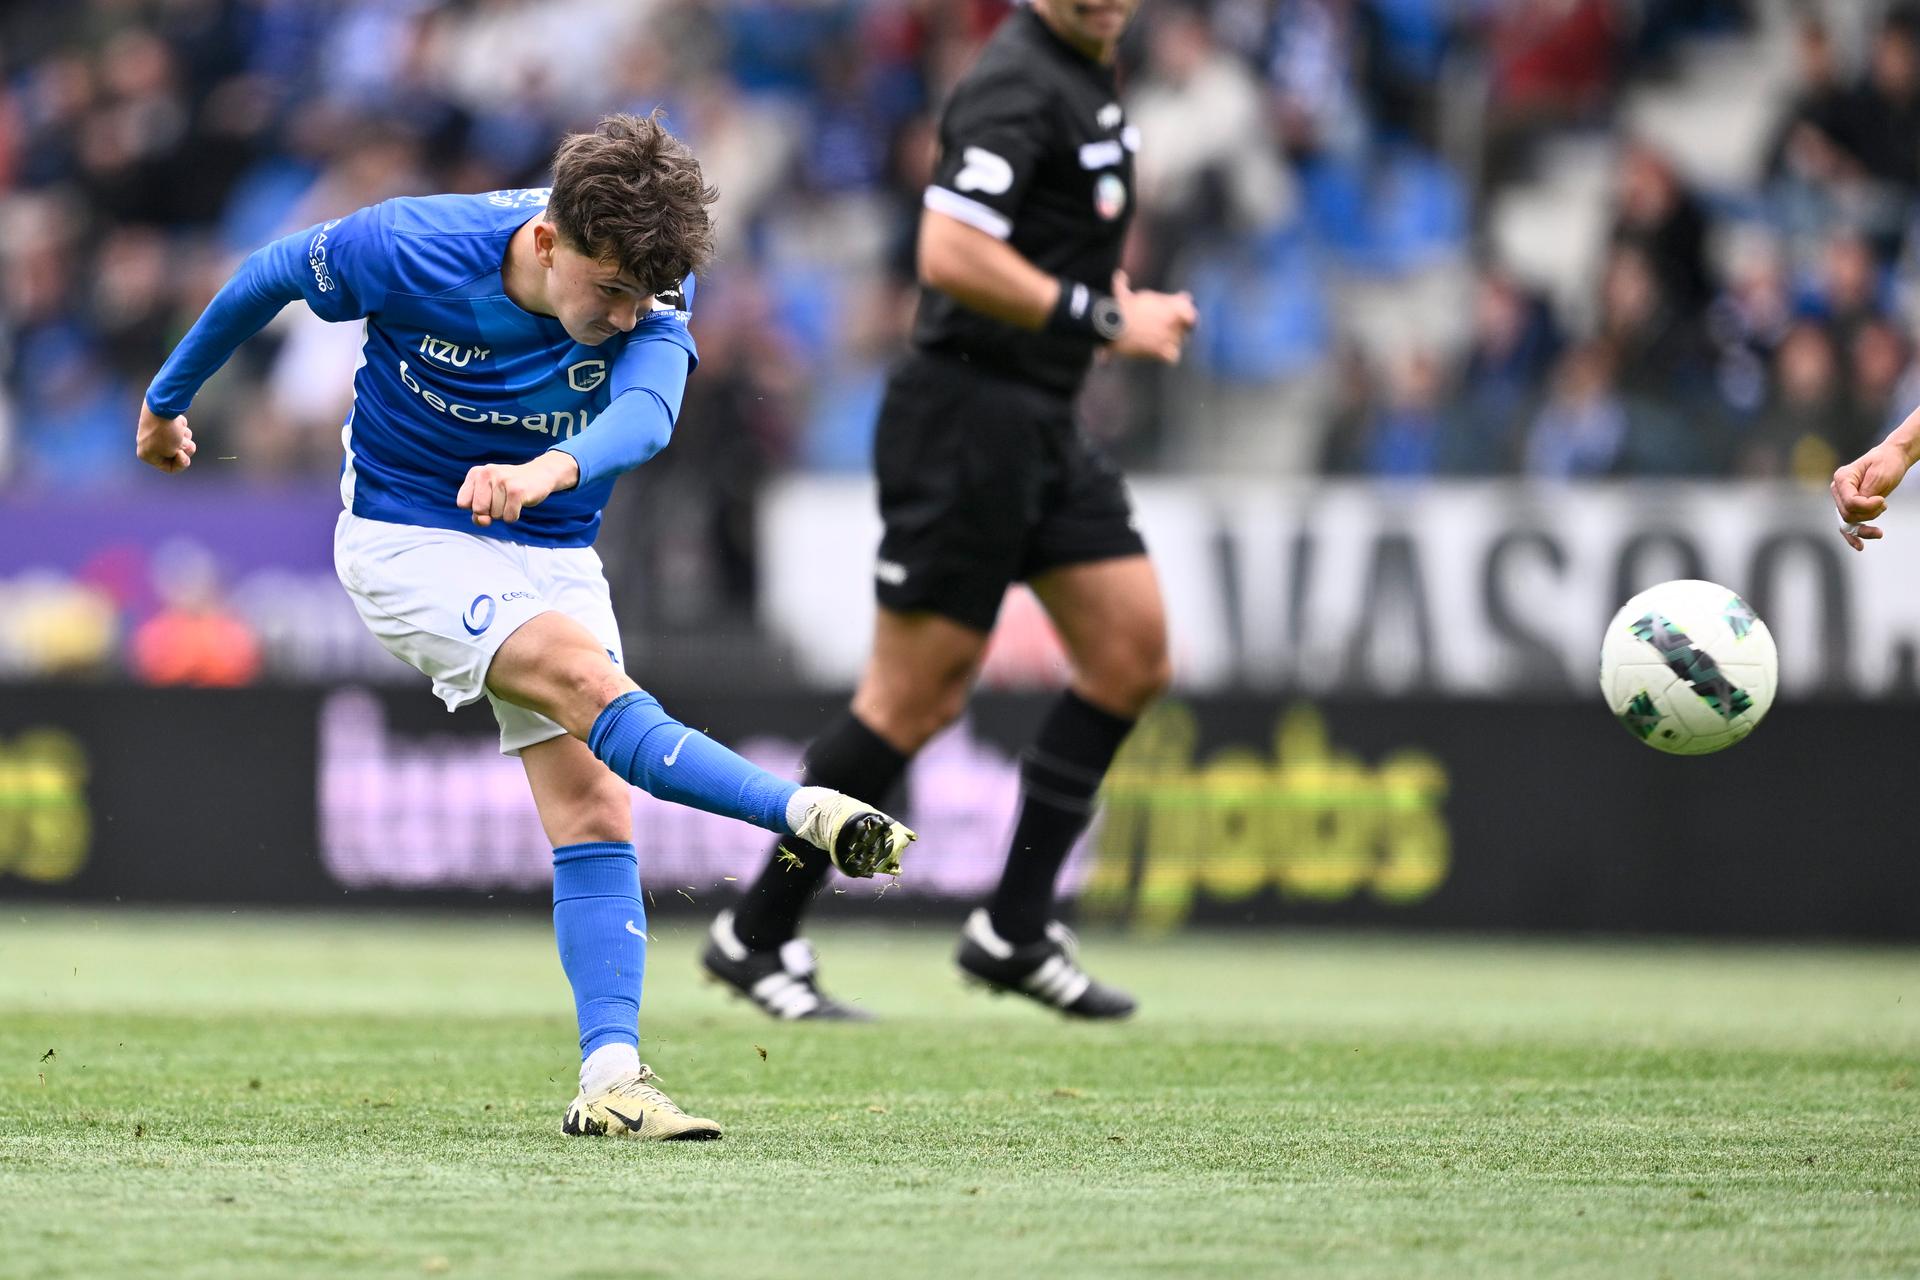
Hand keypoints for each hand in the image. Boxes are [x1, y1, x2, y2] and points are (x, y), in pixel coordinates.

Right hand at [136, 402, 196, 472]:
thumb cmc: (165, 432)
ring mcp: (156, 431)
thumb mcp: (173, 452)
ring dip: (184, 436)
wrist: (161, 407)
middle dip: (184, 448)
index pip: (169, 468)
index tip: (182, 454)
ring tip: (180, 430)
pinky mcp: (163, 421)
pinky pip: (179, 429)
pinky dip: (181, 426)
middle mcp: (149, 444)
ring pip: (180, 441)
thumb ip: (179, 458)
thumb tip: (180, 448)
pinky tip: (177, 421)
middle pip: (176, 454)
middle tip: (184, 441)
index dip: (180, 463)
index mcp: (147, 455)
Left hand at [456, 452, 578, 526]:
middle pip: (478, 510)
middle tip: (502, 499)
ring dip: (505, 512)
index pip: (463, 503)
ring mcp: (502, 481)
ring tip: (512, 498)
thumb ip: (477, 512)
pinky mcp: (517, 491)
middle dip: (491, 511)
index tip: (488, 499)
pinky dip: (514, 515)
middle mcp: (487, 473)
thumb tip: (483, 521)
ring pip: (495, 515)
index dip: (476, 508)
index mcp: (476, 473)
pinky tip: (520, 502)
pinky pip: (509, 517)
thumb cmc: (509, 488)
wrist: (539, 474)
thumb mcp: (488, 496)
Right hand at [1109, 270, 1197, 364]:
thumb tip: (1118, 274)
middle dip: (1179, 328)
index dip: (1187, 313)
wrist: (1113, 326)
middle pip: (1186, 327)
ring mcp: (1168, 335)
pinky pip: (1173, 356)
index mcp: (1168, 304)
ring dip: (1172, 342)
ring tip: (1159, 342)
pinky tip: (1160, 355)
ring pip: (1180, 341)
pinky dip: (1168, 357)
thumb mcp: (1124, 293)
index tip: (1184, 316)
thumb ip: (1124, 284)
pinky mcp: (1161, 350)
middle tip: (1167, 331)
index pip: (1188, 307)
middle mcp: (1172, 319)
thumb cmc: (1118, 308)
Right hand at [1832, 441, 1909, 549]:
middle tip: (1884, 505)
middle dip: (1869, 515)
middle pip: (1848, 514)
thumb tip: (1861, 508)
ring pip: (1848, 522)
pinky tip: (1859, 546)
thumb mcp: (1881, 475)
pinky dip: (1852, 536)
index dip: (1867, 506)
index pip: (1850, 502)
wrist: (1892, 458)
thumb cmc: (1887, 462)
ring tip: (1879, 532)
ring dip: (1865, 527)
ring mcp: (1841, 498)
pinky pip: (1847, 525)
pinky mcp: (1849, 506)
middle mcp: (1838, 489)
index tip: (1883, 501)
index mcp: (1842, 478)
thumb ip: (1868, 492)